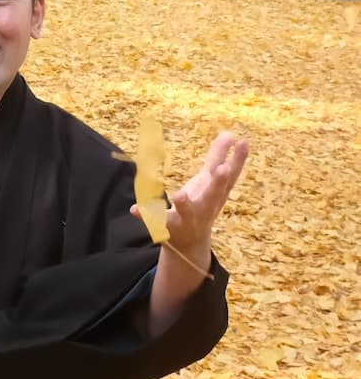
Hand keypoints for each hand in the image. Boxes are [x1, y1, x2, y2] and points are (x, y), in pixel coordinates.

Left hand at [134, 131, 249, 271]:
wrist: (191, 244)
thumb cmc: (203, 204)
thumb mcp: (211, 184)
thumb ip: (218, 158)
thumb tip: (230, 134)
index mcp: (217, 195)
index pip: (230, 177)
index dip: (238, 161)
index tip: (243, 143)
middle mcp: (205, 207)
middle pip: (214, 195)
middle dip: (218, 183)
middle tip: (223, 169)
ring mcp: (187, 219)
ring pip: (186, 212)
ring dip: (184, 204)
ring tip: (180, 195)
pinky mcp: (168, 227)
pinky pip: (156, 222)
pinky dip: (146, 216)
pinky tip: (135, 209)